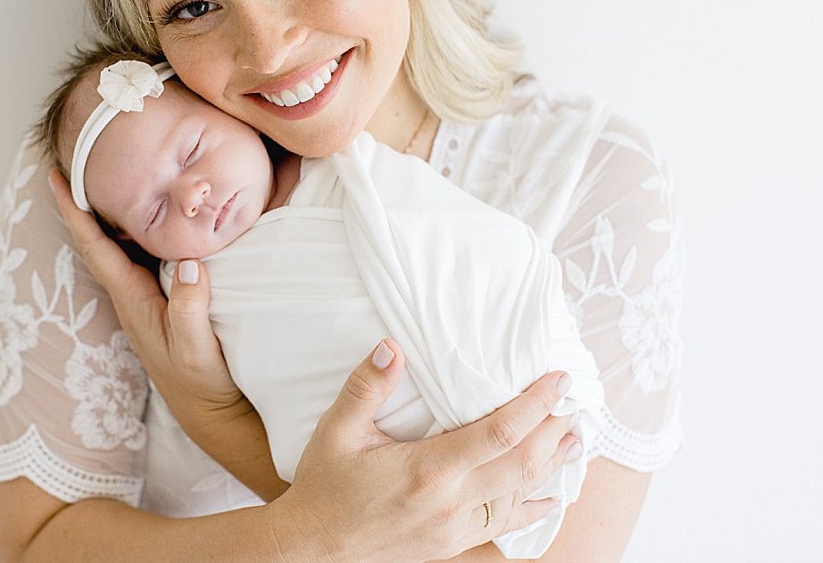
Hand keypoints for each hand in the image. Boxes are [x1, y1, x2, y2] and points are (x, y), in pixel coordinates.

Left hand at [49, 169, 247, 432]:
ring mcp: (148, 297)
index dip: (75, 212)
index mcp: (133, 298)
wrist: (214, 415)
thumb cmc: (203, 384)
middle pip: (103, 237)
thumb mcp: (197, 350)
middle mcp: (133, 293)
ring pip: (124, 244)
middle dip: (88, 200)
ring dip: (115, 211)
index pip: (97, 247)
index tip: (56, 177)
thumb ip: (190, 309)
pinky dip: (143, 228)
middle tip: (81, 159)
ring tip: (112, 173)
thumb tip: (190, 261)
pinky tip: (155, 212)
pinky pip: (147, 254)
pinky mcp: (166, 300)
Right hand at [271, 340, 580, 562]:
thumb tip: (392, 347)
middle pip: (521, 466)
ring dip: (550, 468)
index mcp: (428, 470)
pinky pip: (502, 525)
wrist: (314, 547)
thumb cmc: (325, 485)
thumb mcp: (337, 429)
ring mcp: (454, 528)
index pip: (499, 433)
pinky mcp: (450, 544)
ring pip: (518, 497)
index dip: (534, 406)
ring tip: (573, 441)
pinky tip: (550, 500)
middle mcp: (450, 502)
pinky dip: (531, 510)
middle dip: (553, 434)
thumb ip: (367, 387)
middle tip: (576, 407)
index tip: (557, 382)